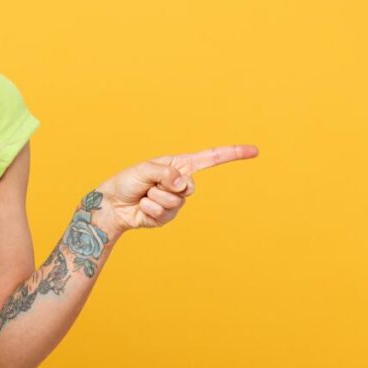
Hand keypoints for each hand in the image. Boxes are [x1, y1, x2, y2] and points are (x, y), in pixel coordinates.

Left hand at [95, 144, 259, 233]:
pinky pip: (164, 214)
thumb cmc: (127, 181)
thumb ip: (165, 173)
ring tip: (143, 195)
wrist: (113, 205)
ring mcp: (175, 201)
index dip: (232, 155)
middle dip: (167, 187)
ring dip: (154, 199)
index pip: (210, 159)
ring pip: (174, 202)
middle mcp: (180, 183)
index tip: (254, 151)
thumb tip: (183, 184)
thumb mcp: (145, 170)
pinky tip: (142, 207)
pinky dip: (149, 210)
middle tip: (150, 185)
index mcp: (178, 165)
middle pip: (189, 188)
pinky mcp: (167, 217)